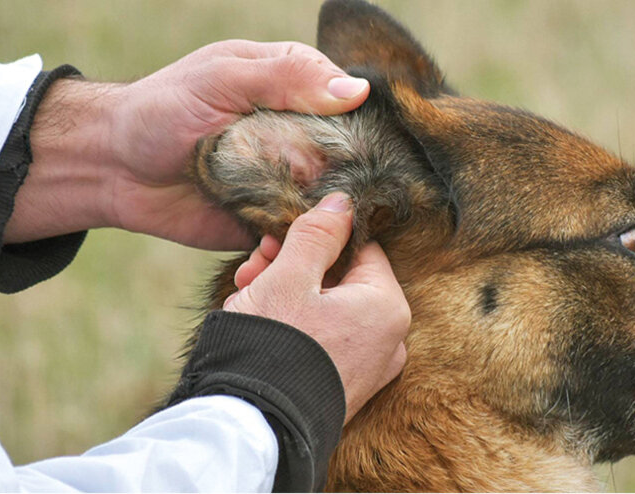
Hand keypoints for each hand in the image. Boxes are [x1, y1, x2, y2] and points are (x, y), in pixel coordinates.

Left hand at [5, 40, 369, 247]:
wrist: (115, 168)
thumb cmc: (162, 111)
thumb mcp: (220, 78)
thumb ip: (285, 78)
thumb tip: (357, 91)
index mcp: (292, 86)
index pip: (348, 101)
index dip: (356, 123)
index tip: (350, 145)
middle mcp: (297, 133)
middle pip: (347, 156)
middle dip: (338, 176)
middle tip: (302, 182)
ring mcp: (286, 179)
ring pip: (329, 200)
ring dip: (318, 215)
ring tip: (284, 218)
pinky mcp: (270, 220)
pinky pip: (298, 235)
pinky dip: (292, 243)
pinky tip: (271, 247)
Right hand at [223, 192, 410, 422]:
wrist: (255, 425)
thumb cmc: (276, 343)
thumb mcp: (290, 274)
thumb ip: (318, 233)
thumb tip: (344, 200)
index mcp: (386, 305)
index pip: (358, 248)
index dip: (314, 237)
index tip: (275, 238)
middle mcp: (388, 338)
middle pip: (339, 279)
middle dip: (292, 265)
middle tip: (253, 264)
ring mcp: (368, 367)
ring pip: (327, 309)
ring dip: (286, 292)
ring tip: (246, 292)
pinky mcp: (345, 387)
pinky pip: (324, 340)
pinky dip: (294, 325)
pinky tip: (259, 320)